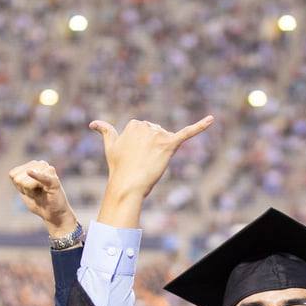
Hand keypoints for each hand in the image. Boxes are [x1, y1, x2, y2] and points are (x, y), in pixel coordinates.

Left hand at [7, 160, 78, 239]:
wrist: (54, 215)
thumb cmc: (39, 203)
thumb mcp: (24, 192)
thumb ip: (19, 181)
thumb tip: (28, 171)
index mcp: (33, 165)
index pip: (13, 174)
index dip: (18, 186)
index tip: (28, 191)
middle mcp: (41, 165)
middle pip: (18, 179)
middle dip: (24, 190)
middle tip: (36, 194)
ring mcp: (48, 171)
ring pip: (26, 182)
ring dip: (31, 192)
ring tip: (41, 194)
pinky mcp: (54, 181)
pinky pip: (43, 177)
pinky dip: (36, 176)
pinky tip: (30, 172)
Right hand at [91, 115, 213, 226]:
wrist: (127, 185)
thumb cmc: (118, 168)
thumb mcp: (111, 147)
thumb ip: (106, 132)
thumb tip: (93, 123)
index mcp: (135, 123)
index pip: (146, 131)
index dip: (143, 146)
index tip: (135, 157)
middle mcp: (147, 126)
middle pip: (158, 134)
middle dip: (154, 147)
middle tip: (142, 162)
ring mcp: (159, 135)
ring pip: (168, 139)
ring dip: (162, 150)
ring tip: (151, 163)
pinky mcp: (171, 144)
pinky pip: (188, 133)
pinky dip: (201, 125)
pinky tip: (212, 119)